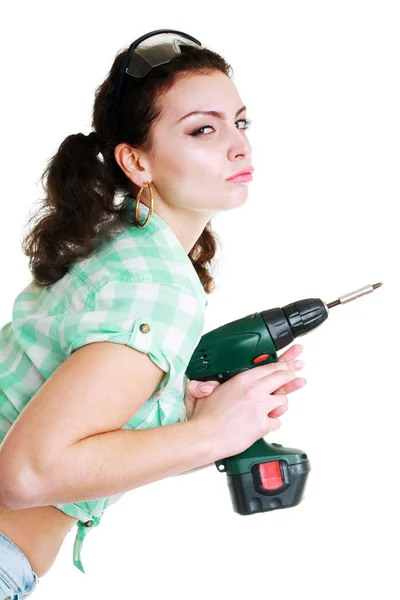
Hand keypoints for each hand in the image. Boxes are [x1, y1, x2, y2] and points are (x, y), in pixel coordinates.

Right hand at [184, 344, 305, 420]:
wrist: (205, 436)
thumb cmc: (206, 417)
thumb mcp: (210, 390)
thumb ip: (219, 382)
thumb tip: (222, 382)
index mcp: (242, 380)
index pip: (270, 367)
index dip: (286, 364)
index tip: (295, 362)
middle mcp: (253, 390)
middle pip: (282, 378)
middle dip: (291, 378)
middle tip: (298, 379)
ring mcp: (260, 407)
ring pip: (283, 400)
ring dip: (279, 405)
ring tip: (270, 409)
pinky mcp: (262, 424)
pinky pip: (277, 422)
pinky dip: (272, 423)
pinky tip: (263, 424)